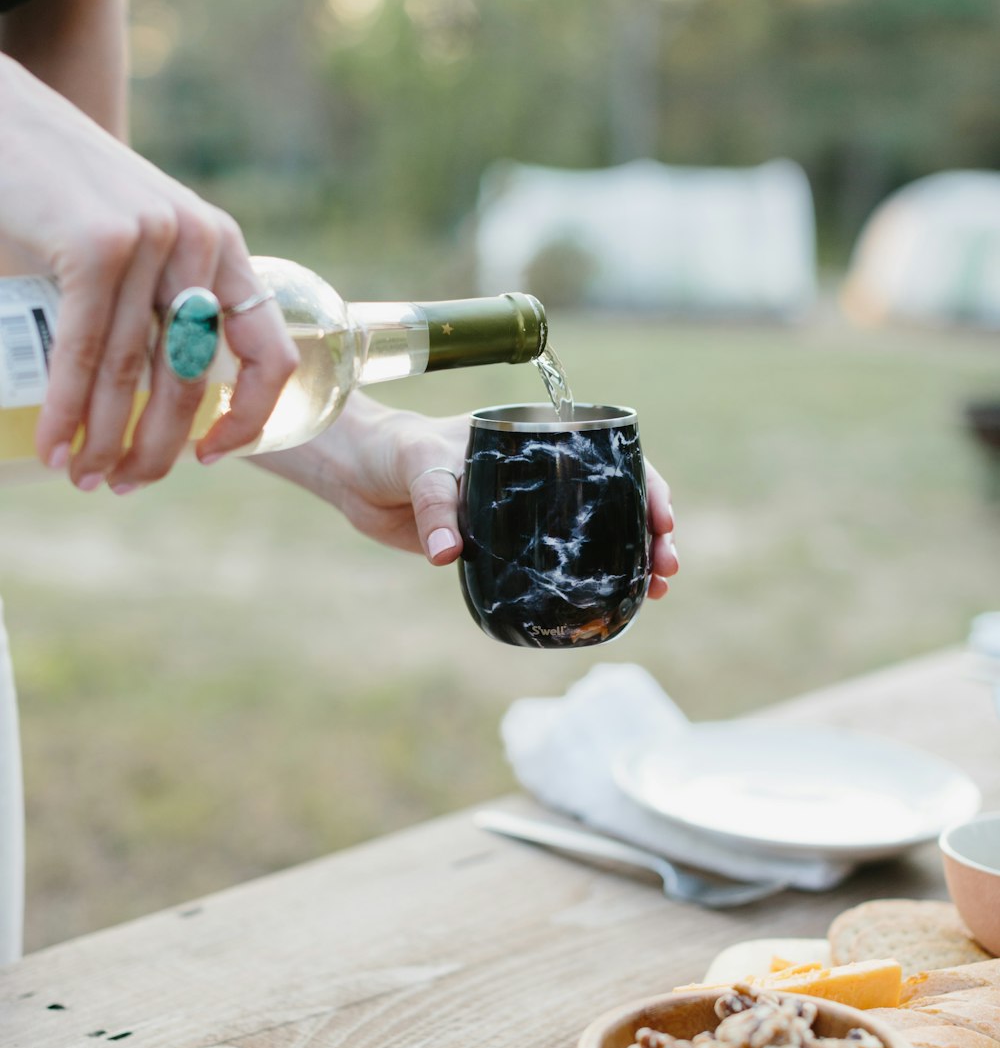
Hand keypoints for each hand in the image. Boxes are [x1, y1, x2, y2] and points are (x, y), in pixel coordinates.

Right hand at [0, 56, 298, 489]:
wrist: (1, 115)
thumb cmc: (60, 190)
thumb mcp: (135, 239)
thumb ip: (156, 300)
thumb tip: (154, 400)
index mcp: (221, 245)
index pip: (269, 352)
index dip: (249, 418)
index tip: (209, 456)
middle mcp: (198, 241)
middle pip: (191, 378)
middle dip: (155, 449)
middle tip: (121, 486)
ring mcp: (152, 239)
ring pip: (134, 374)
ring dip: (105, 441)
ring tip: (83, 479)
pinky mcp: (98, 244)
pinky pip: (86, 352)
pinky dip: (67, 410)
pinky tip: (54, 446)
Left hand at [253, 395, 679, 591]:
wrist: (357, 474)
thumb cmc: (393, 451)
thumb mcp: (419, 467)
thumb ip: (436, 507)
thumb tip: (450, 553)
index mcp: (535, 441)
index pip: (609, 457)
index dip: (645, 485)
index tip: (662, 518)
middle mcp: (541, 476)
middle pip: (613, 501)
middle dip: (650, 533)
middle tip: (668, 567)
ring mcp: (525, 513)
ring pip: (591, 536)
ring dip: (628, 563)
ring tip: (656, 592)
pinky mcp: (502, 548)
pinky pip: (552, 566)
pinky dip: (583, 583)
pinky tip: (610, 606)